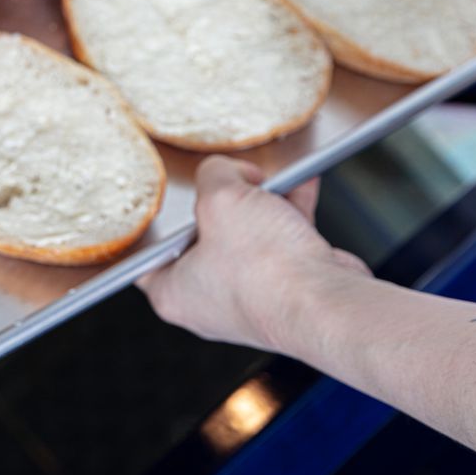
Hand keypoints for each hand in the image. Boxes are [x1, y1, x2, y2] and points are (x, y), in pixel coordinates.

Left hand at [138, 155, 370, 351]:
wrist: (328, 303)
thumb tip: (224, 171)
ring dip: (260, 203)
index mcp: (174, 293)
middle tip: (225, 180)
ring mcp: (250, 296)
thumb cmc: (266, 270)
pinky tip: (300, 182)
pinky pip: (281, 242)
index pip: (147, 255)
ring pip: (246, 237)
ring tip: (265, 176)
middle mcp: (209, 301)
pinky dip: (290, 212)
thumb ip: (213, 174)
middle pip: (202, 237)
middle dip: (219, 202)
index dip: (155, 223)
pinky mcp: (287, 288)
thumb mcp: (221, 199)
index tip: (161, 201)